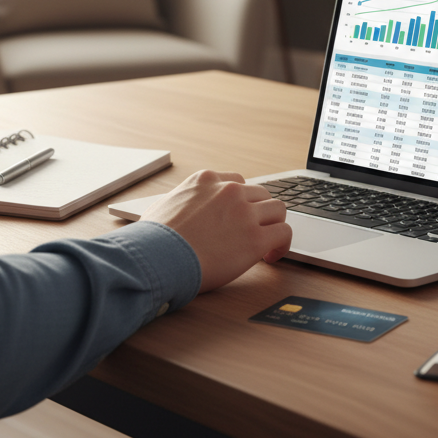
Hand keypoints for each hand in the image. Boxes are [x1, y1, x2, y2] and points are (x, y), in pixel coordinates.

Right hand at [140, 170, 291, 292]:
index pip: (238, 183)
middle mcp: (229, 191)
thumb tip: (169, 209)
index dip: (242, 202)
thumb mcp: (160, 205)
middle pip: (261, 195)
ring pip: (277, 209)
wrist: (157, 257)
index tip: (239, 217)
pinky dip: (282, 244)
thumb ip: (175, 202)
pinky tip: (270, 256)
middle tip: (253, 232)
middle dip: (259, 214)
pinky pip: (283, 233)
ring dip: (273, 225)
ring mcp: (244, 213)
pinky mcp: (255, 239)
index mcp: (207, 180)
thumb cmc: (153, 238)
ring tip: (266, 244)